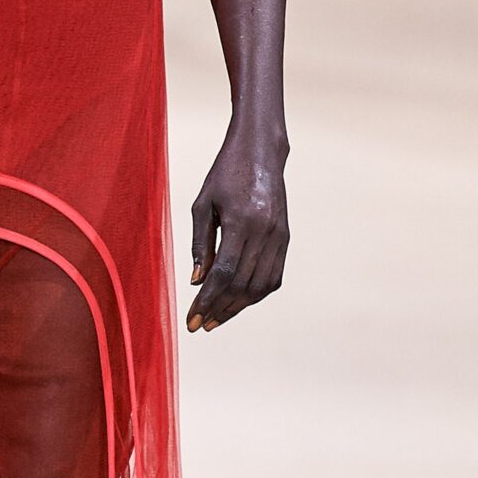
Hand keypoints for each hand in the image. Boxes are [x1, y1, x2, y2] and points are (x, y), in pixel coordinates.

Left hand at [187, 139, 288, 331]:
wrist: (261, 152)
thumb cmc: (225, 174)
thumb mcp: (202, 204)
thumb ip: (200, 243)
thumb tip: (197, 281)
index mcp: (241, 222)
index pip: (224, 274)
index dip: (207, 301)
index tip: (192, 320)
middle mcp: (265, 232)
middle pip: (242, 285)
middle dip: (219, 310)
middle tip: (200, 325)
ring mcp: (279, 236)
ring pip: (260, 286)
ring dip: (237, 307)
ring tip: (216, 319)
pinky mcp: (286, 238)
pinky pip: (274, 277)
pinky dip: (256, 294)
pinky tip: (238, 301)